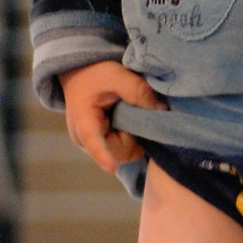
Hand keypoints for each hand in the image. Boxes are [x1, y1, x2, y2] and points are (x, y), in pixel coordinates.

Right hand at [60, 60, 167, 174]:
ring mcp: (94, 146)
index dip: (104, 155)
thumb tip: (161, 110)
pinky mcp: (103, 146)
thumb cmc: (95, 74)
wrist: (81, 75)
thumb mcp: (116, 74)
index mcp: (83, 121)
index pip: (93, 141)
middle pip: (119, 151)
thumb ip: (137, 90)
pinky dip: (132, 137)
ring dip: (134, 135)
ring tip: (129, 112)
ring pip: (125, 152)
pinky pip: (125, 149)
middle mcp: (85, 140)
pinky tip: (129, 120)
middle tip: (134, 110)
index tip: (111, 168)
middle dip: (133, 135)